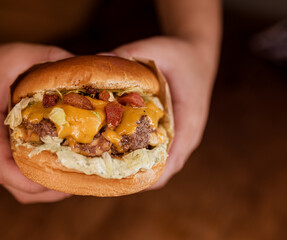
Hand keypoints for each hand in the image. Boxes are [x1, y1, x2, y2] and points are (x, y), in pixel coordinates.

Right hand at [0, 43, 73, 202]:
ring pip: (18, 185)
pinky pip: (23, 174)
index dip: (26, 179)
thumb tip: (92, 65)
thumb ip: (52, 58)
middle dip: (45, 191)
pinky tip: (65, 169)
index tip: (54, 184)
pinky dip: (43, 180)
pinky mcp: (8, 148)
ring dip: (46, 190)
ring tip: (76, 181)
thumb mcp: (22, 53)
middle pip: (12, 183)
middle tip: (77, 183)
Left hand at [112, 36, 217, 188]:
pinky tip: (118, 152)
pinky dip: (140, 157)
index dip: (146, 176)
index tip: (118, 179)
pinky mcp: (172, 133)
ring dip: (136, 169)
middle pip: (162, 171)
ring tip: (106, 168)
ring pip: (160, 166)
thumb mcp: (157, 50)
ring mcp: (181, 137)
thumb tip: (98, 62)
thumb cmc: (179, 55)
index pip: (171, 162)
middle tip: (103, 176)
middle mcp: (187, 136)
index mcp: (188, 122)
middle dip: (134, 176)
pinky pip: (158, 154)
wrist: (195, 54)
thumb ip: (129, 55)